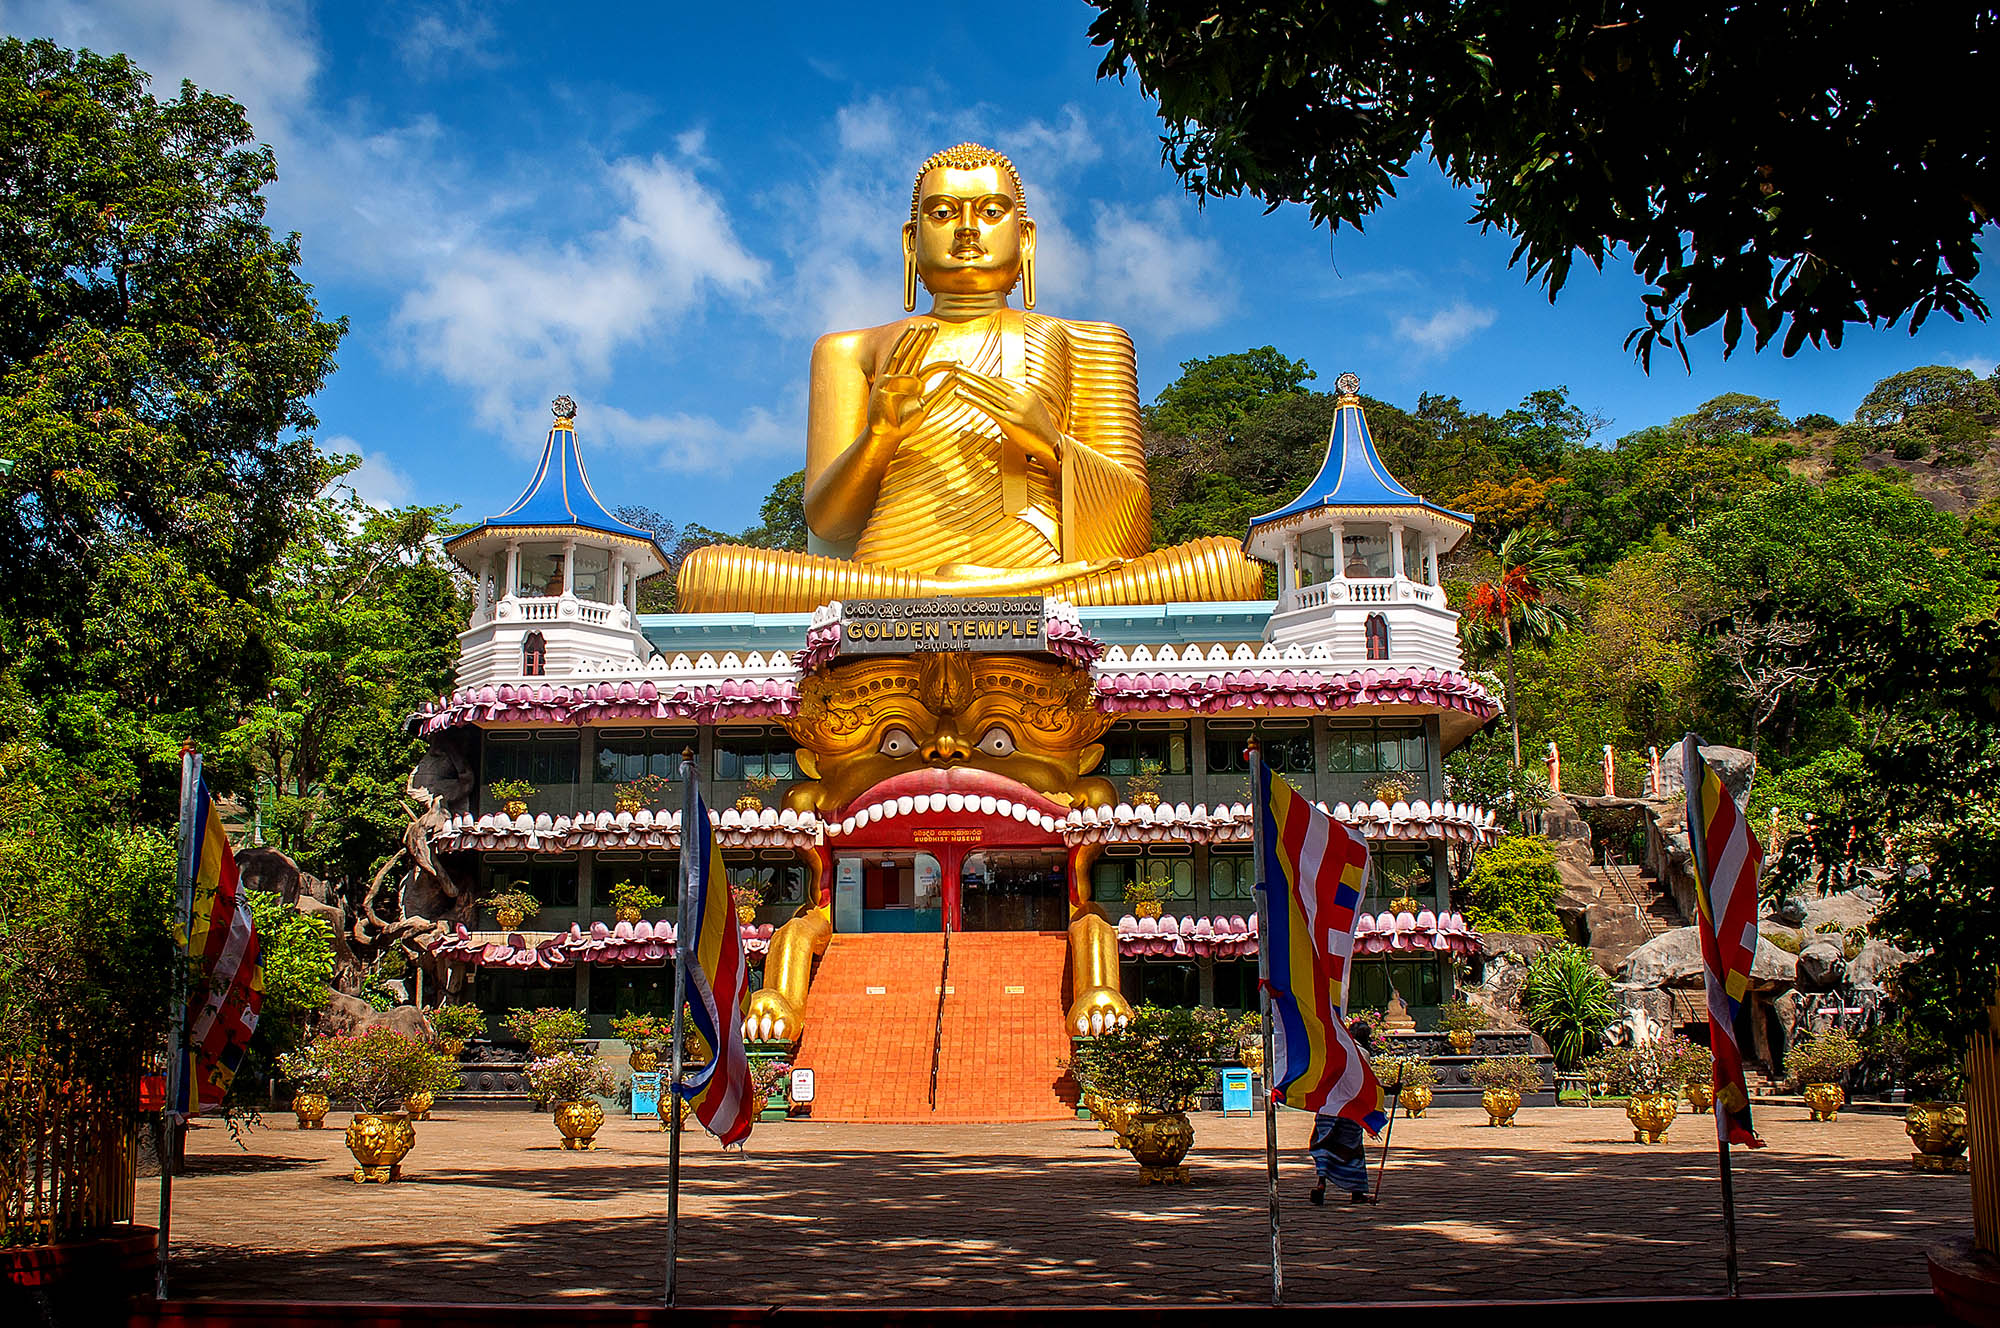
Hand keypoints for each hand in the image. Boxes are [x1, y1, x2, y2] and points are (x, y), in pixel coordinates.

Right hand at [865, 323, 950, 446]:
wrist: (888, 433)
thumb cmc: (905, 423)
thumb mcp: (927, 405)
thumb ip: (941, 390)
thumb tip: (958, 376)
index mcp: (917, 385)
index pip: (932, 368)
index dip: (945, 364)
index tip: (959, 361)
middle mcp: (906, 378)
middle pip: (917, 354)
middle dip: (925, 340)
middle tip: (934, 325)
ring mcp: (895, 376)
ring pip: (906, 353)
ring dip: (914, 339)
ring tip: (922, 326)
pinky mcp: (884, 377)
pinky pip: (894, 357)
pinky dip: (901, 344)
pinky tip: (908, 333)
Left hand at [952, 366, 1061, 469]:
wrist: (1051, 445)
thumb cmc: (1040, 430)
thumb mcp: (1033, 409)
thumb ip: (1020, 400)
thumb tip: (1006, 396)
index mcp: (1026, 392)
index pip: (1001, 381)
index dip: (984, 377)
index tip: (971, 373)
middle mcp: (1021, 397)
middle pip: (992, 382)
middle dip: (973, 373)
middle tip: (958, 366)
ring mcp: (1015, 409)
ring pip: (987, 392)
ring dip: (970, 383)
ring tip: (956, 377)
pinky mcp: (1009, 421)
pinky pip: (986, 406)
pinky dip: (972, 398)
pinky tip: (961, 393)